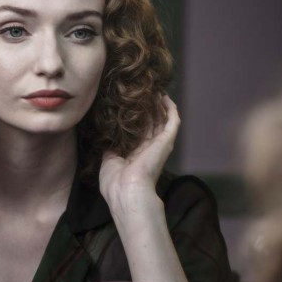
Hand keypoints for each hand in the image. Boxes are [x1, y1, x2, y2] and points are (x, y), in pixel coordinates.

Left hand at [99, 95, 179, 211]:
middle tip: (144, 93)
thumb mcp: (108, 161)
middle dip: (149, 109)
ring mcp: (159, 145)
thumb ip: (111, 148)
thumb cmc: (116, 181)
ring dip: (160, 106)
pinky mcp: (166, 141)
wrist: (128, 190)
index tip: (131, 106)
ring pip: (163, 120)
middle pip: (151, 124)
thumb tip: (109, 137)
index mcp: (135, 156)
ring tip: (155, 91)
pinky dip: (170, 109)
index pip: (138, 134)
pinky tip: (165, 97)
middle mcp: (149, 149)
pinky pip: (172, 121)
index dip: (137, 120)